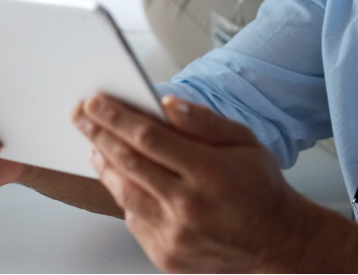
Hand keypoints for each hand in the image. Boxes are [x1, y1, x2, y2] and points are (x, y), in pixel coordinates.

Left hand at [73, 94, 314, 273]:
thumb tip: (167, 103)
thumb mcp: (244, 141)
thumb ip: (204, 121)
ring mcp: (176, 235)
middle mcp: (188, 206)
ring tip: (93, 145)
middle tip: (80, 115)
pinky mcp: (167, 256)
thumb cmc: (260, 188)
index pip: (149, 137)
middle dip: (99, 134)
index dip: (117, 117)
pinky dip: (123, 196)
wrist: (278, 245)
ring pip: (125, 194)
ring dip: (104, 166)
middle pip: (130, 162)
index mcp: (208, 172)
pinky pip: (134, 221)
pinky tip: (119, 178)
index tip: (95, 101)